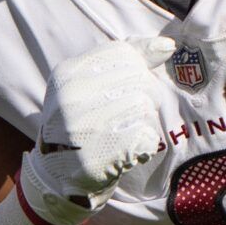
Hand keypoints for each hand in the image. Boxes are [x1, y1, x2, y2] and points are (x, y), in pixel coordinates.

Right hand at [18, 36, 172, 224]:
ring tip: (121, 134)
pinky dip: (143, 145)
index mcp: (66, 74)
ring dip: (143, 122)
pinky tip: (125, 151)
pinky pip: (146, 136)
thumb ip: (128, 59)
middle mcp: (71, 98)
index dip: (137, 69)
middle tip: (123, 117)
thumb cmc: (82, 124)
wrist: (57, 178)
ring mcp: (83, 128)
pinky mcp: (98, 157)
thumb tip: (168, 45)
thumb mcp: (89, 84)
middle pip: (139, 79)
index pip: (124, 53)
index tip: (127, 86)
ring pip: (145, 107)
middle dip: (143, 97)